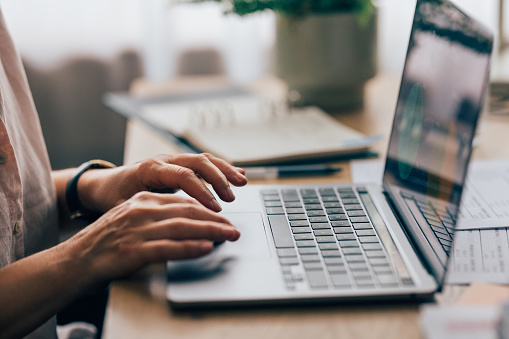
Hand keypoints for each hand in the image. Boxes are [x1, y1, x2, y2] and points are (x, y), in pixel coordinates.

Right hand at [67, 191, 239, 284]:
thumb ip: (157, 215)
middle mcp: (142, 209)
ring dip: (211, 231)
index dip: (208, 208)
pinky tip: (206, 248)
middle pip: (188, 211)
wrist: (74, 260)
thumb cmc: (105, 241)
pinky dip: (190, 247)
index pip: (183, 200)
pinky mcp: (133, 250)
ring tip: (229, 235)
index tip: (224, 216)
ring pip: (183, 226)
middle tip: (234, 228)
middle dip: (216, 219)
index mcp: (143, 199)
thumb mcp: (131, 218)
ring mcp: (137, 229)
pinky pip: (168, 247)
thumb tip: (187, 220)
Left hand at [77, 153, 247, 213]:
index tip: (215, 208)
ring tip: (242, 182)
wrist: (105, 184)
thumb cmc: (113, 197)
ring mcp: (173, 160)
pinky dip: (222, 169)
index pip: (183, 175)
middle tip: (231, 198)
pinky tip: (238, 175)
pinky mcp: (179, 165)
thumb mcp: (124, 207)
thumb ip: (147, 212)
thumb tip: (170, 224)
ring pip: (204, 159)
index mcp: (150, 169)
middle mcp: (164, 160)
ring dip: (225, 171)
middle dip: (218, 179)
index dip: (202, 191)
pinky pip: (204, 163)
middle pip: (198, 162)